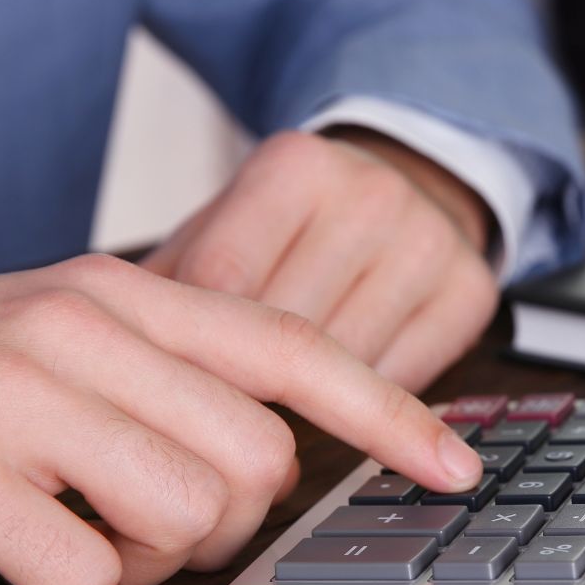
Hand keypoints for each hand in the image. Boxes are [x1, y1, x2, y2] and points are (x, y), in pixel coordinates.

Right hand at [0, 255, 480, 584]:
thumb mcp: (68, 339)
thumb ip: (175, 373)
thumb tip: (276, 442)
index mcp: (123, 293)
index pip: (293, 350)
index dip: (387, 412)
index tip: (450, 464)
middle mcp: (80, 329)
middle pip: (254, 458)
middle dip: (228, 520)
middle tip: (160, 520)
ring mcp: (16, 397)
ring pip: (182, 514)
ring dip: (145, 553)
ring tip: (79, 528)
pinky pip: (84, 572)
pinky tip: (23, 551)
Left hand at [141, 128, 500, 392]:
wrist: (410, 184)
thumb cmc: (296, 226)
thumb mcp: (225, 227)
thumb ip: (172, 283)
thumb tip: (113, 361)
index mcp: (294, 168)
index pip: (224, 283)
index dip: (191, 348)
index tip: (172, 387)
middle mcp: (370, 195)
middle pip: (289, 329)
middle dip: (247, 383)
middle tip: (217, 415)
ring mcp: (429, 240)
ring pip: (350, 362)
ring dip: (308, 401)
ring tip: (275, 408)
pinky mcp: (471, 289)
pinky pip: (405, 376)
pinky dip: (365, 402)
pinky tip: (340, 394)